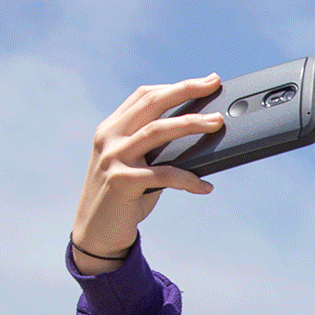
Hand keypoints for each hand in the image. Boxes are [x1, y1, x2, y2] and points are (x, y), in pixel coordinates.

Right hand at [71, 75, 224, 268]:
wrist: (97, 232)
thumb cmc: (124, 199)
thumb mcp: (138, 168)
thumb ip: (158, 153)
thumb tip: (199, 142)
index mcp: (112, 129)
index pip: (144, 97)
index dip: (175, 87)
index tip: (204, 81)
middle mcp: (110, 137)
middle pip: (152, 104)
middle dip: (185, 91)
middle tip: (213, 86)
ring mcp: (114, 157)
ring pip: (157, 132)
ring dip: (191, 124)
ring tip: (217, 123)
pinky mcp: (121, 181)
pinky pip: (164, 175)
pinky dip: (188, 180)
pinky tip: (205, 187)